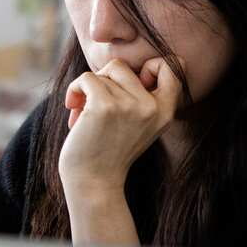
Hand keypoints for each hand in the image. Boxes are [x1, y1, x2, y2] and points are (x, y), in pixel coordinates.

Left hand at [58, 57, 180, 193]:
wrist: (93, 181)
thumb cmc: (109, 149)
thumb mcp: (139, 123)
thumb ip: (141, 97)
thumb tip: (119, 65)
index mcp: (166, 112)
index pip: (173, 66)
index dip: (150, 66)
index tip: (130, 85)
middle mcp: (152, 108)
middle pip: (123, 66)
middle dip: (103, 81)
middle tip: (96, 103)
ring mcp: (129, 106)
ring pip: (103, 72)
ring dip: (88, 89)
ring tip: (83, 112)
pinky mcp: (104, 106)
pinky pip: (86, 78)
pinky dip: (75, 89)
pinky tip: (72, 107)